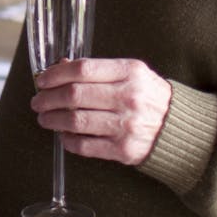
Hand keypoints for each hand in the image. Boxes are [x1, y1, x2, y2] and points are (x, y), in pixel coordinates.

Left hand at [31, 57, 172, 165]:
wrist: (178, 129)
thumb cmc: (148, 97)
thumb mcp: (132, 73)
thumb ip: (98, 70)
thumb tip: (59, 67)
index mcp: (130, 73)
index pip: (82, 70)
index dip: (56, 74)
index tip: (42, 80)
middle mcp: (129, 97)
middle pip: (75, 95)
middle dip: (48, 98)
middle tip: (37, 101)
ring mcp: (127, 125)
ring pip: (76, 121)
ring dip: (53, 120)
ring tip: (44, 118)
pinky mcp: (124, 150)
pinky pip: (85, 146)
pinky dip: (68, 141)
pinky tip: (64, 136)